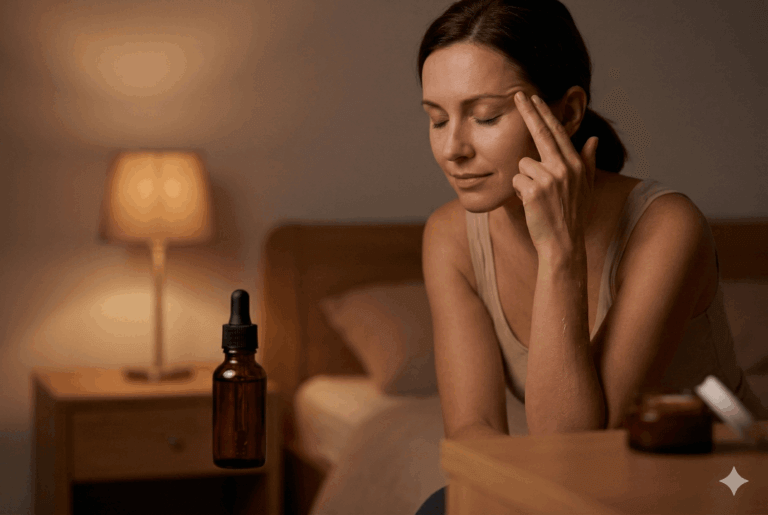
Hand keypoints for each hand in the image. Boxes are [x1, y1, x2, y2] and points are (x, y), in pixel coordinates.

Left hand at [512, 91, 598, 255]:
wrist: (563, 243)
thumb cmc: (572, 215)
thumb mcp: (585, 187)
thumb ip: (588, 161)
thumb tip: (593, 139)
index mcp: (576, 164)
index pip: (558, 132)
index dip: (544, 113)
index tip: (534, 98)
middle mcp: (565, 167)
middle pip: (542, 133)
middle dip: (529, 112)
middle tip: (518, 94)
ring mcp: (550, 178)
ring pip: (523, 164)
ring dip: (524, 179)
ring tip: (536, 197)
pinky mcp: (534, 190)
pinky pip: (517, 180)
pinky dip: (519, 191)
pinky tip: (530, 204)